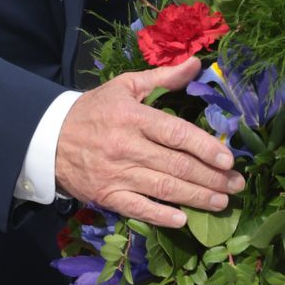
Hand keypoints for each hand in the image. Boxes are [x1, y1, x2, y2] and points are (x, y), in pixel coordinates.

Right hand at [54, 58, 243, 228]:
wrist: (48, 138)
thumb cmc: (94, 110)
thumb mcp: (126, 86)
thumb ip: (163, 78)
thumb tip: (196, 64)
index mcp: (133, 117)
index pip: (176, 134)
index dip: (205, 147)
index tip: (228, 159)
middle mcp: (126, 147)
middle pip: (176, 166)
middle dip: (211, 177)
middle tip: (236, 184)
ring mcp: (116, 174)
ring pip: (163, 189)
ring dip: (197, 197)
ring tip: (222, 201)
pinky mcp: (106, 195)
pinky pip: (138, 209)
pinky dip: (162, 216)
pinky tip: (183, 219)